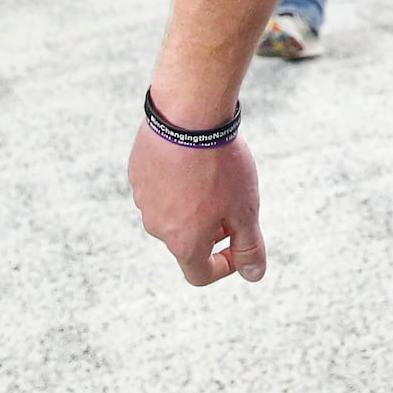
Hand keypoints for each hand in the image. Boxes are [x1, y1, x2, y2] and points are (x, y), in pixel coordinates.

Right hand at [130, 123, 265, 285]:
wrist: (187, 117)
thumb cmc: (220, 166)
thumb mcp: (245, 209)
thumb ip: (249, 247)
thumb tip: (254, 275)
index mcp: (183, 242)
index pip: (200, 274)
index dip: (225, 266)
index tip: (240, 245)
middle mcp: (157, 227)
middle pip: (187, 240)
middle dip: (213, 228)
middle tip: (232, 198)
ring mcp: (143, 200)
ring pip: (173, 212)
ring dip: (195, 203)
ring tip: (214, 172)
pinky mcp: (138, 174)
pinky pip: (160, 187)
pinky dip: (178, 181)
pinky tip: (193, 157)